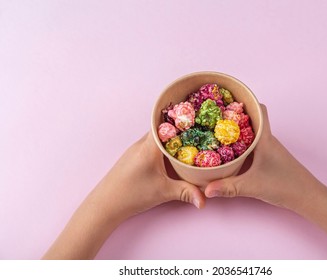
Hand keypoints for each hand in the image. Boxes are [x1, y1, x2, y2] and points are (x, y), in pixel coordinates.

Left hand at [43, 131, 204, 258]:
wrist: (105, 204)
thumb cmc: (131, 194)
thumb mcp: (163, 192)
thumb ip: (186, 193)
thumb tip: (204, 200)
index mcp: (149, 146)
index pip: (165, 122)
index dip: (179, 117)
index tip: (194, 113)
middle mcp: (142, 143)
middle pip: (162, 128)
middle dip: (179, 127)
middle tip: (197, 127)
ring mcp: (136, 149)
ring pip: (157, 137)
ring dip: (171, 137)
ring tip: (189, 139)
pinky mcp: (133, 157)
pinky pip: (151, 144)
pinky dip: (163, 146)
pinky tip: (171, 154)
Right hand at [205, 104, 326, 258]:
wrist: (308, 197)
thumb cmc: (284, 186)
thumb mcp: (252, 186)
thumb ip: (228, 187)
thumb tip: (205, 190)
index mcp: (265, 139)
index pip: (260, 110)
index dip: (246, 101)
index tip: (228, 100)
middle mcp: (268, 140)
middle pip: (253, 120)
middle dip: (236, 116)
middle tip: (216, 116)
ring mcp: (270, 150)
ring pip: (253, 133)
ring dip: (238, 132)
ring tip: (219, 132)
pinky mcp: (270, 159)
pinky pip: (254, 145)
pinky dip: (242, 145)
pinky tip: (232, 153)